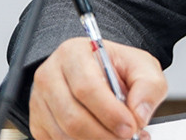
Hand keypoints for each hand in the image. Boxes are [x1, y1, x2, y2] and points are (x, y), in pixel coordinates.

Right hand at [29, 37, 166, 139]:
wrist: (102, 71)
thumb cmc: (117, 67)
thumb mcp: (142, 66)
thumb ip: (148, 86)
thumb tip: (139, 113)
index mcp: (74, 53)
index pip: (86, 87)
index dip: (109, 112)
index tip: (130, 126)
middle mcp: (50, 75)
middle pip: (71, 115)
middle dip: (103, 133)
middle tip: (125, 137)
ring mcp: (39, 100)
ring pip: (63, 133)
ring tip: (116, 136)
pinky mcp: (38, 122)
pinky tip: (100, 137)